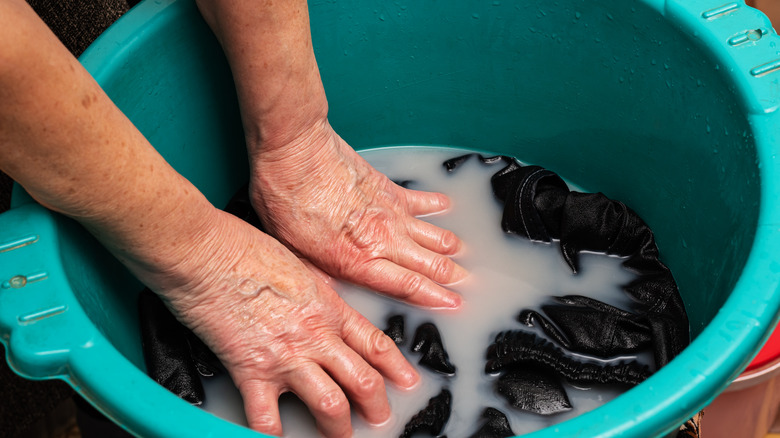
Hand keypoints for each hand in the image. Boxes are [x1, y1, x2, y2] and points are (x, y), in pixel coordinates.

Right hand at [145, 210, 418, 436]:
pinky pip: (267, 417)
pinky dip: (273, 434)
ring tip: (342, 436)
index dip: (396, 367)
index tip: (406, 382)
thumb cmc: (246, 249)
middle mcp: (315, 335)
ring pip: (331, 404)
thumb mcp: (299, 265)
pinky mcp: (252, 371)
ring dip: (340, 428)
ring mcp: (287, 356)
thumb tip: (322, 302)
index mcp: (328, 308)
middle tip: (379, 417)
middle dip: (376, 405)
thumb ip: (316, 291)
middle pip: (362, 379)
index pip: (375, 344)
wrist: (208, 251)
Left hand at [248, 120, 467, 308]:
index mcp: (357, 260)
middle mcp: (381, 239)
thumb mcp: (293, 252)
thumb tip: (326, 296)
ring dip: (448, 247)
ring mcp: (389, 212)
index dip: (434, 297)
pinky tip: (445, 208)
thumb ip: (318, 276)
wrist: (295, 151)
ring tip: (460, 254)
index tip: (452, 303)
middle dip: (450, 276)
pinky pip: (420, 200)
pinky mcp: (387, 188)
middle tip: (465, 283)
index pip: (407, 286)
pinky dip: (435, 206)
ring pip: (430, 235)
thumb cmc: (286, 198)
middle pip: (427, 263)